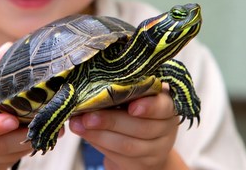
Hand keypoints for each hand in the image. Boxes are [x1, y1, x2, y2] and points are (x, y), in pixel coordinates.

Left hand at [69, 91, 187, 169]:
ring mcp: (157, 150)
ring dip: (98, 134)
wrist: (147, 143)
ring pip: (127, 145)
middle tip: (87, 115)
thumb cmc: (135, 109)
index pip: (163, 106)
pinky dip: (98, 143)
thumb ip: (123, 90)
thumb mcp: (137, 95)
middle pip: (141, 127)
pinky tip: (84, 134)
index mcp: (167, 103)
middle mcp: (166, 128)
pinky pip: (118, 157)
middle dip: (110, 121)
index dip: (149, 107)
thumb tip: (91, 84)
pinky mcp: (142, 166)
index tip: (132, 107)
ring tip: (78, 124)